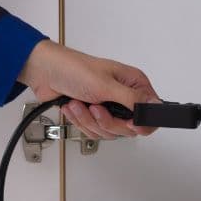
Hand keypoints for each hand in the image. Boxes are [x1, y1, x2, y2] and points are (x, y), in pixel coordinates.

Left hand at [18, 40, 160, 138]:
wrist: (45, 72)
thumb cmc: (73, 69)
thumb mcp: (106, 85)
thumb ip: (133, 99)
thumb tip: (155, 107)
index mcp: (133, 83)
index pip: (150, 111)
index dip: (141, 123)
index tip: (128, 124)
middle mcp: (123, 96)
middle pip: (127, 128)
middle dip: (106, 121)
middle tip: (95, 107)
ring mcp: (107, 106)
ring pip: (108, 131)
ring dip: (89, 120)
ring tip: (80, 104)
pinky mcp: (92, 115)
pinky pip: (93, 131)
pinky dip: (80, 121)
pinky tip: (74, 107)